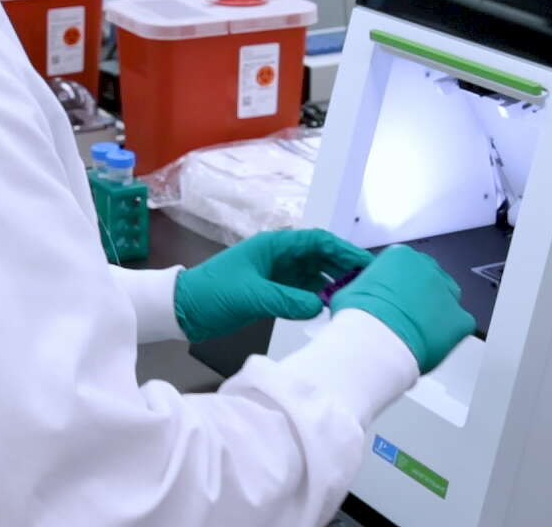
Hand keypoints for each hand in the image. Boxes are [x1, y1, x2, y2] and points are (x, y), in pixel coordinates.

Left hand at [173, 229, 373, 341]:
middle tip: (369, 284)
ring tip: (355, 299)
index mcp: (274, 245)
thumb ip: (287, 299)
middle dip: (343, 268)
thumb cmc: (212, 293)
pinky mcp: (272, 292)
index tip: (366, 264)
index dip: (344, 250)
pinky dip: (317, 299)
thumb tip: (321, 305)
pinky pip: (302, 292)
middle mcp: (279, 256)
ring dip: (332, 285)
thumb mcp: (251, 295)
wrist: (183, 309)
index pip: (318, 241)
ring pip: (313, 276)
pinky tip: (330, 310)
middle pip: (320, 257)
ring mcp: (276, 275)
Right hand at [329, 245, 474, 372]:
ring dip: (437, 311)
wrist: (372, 343)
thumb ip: (364, 288)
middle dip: (420, 295)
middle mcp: (427, 268)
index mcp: (401, 256)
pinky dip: (449, 334)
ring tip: (419, 331)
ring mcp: (446, 292)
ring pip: (448, 299)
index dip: (399, 284)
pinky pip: (460, 324)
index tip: (393, 297)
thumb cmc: (358, 319)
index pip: (406, 265)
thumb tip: (361, 297)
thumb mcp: (349, 292)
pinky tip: (431, 343)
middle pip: (429, 279)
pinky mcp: (460, 319)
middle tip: (407, 315)